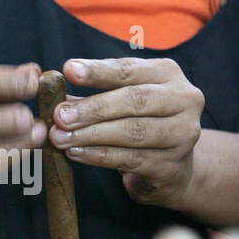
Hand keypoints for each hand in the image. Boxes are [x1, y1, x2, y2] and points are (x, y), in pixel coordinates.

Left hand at [48, 57, 204, 208]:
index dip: (98, 71)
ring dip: (91, 135)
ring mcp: (183, 134)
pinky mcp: (173, 165)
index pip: (129, 70)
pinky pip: (130, 159)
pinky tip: (76, 153)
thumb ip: (92, 94)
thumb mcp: (121, 101)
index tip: (68, 70)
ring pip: (133, 132)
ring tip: (60, 137)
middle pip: (134, 100)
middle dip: (92, 108)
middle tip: (59, 115)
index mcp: (168, 74)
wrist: (173, 168)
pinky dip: (99, 156)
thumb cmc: (141, 123)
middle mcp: (184, 100)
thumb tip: (53, 91)